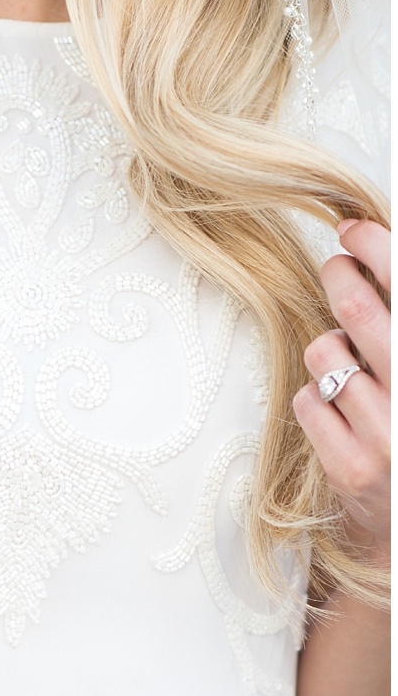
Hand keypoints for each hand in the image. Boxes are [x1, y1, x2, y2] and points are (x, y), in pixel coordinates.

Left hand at [293, 219, 391, 570]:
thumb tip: (374, 267)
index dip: (382, 252)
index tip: (355, 228)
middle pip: (366, 314)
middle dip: (343, 277)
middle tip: (335, 263)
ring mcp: (390, 436)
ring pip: (328, 355)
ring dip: (330, 350)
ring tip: (349, 365)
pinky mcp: (352, 467)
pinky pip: (306, 400)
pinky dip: (313, 397)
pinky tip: (336, 411)